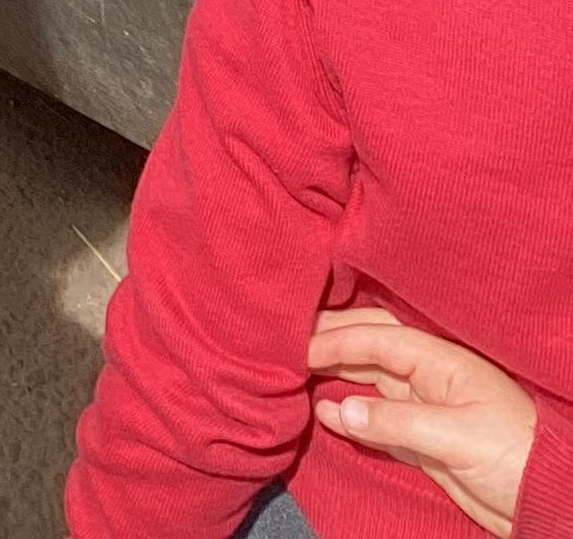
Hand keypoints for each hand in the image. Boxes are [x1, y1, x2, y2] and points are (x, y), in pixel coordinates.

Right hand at [308, 311, 534, 537]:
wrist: (547, 499)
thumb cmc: (514, 455)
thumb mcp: (457, 436)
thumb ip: (396, 422)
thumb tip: (338, 410)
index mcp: (442, 360)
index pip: (379, 337)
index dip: (338, 338)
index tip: (298, 345)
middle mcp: (429, 376)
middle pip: (372, 346)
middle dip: (332, 339)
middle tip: (288, 341)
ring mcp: (425, 408)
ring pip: (370, 380)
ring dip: (337, 374)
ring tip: (298, 372)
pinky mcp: (424, 442)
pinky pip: (378, 420)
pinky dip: (351, 415)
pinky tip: (328, 414)